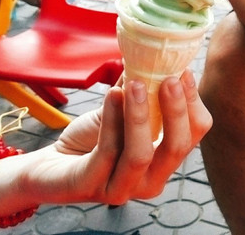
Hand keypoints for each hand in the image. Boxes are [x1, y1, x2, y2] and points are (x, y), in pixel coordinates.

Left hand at [22, 71, 211, 204]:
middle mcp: (152, 180)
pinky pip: (107, 152)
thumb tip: (151, 54)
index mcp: (166, 161)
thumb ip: (138, 92)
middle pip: (177, 147)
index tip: (184, 71)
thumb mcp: (120, 112)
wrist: (50, 167)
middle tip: (169, 78)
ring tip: (135, 83)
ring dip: (140, 115)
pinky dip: (112, 120)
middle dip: (176, 110)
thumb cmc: (90, 141)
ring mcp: (124, 189)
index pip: (194, 133)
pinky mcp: (92, 188)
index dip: (193, 103)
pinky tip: (112, 94)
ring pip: (142, 154)